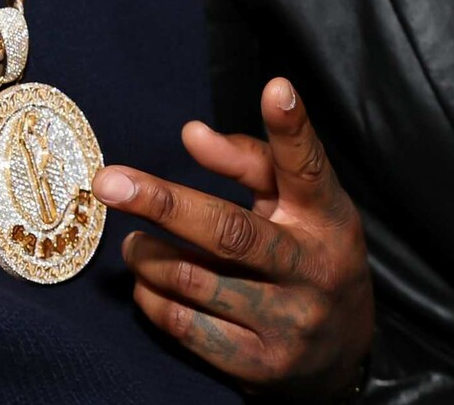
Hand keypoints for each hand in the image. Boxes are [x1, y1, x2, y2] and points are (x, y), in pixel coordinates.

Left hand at [93, 78, 372, 398]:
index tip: (276, 87)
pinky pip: (186, 327)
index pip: (308, 167)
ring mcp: (287, 321)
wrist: (344, 359)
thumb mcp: (297, 206)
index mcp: (325, 218)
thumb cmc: (309, 256)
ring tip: (133, 241)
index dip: (292, 128)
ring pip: (195, 280)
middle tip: (109, 181)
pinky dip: (153, 299)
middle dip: (164, 203)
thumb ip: (250, 163)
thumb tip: (191, 133)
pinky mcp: (260, 366)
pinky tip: (145, 283)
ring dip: (148, 255)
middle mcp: (311, 268)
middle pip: (230, 231)